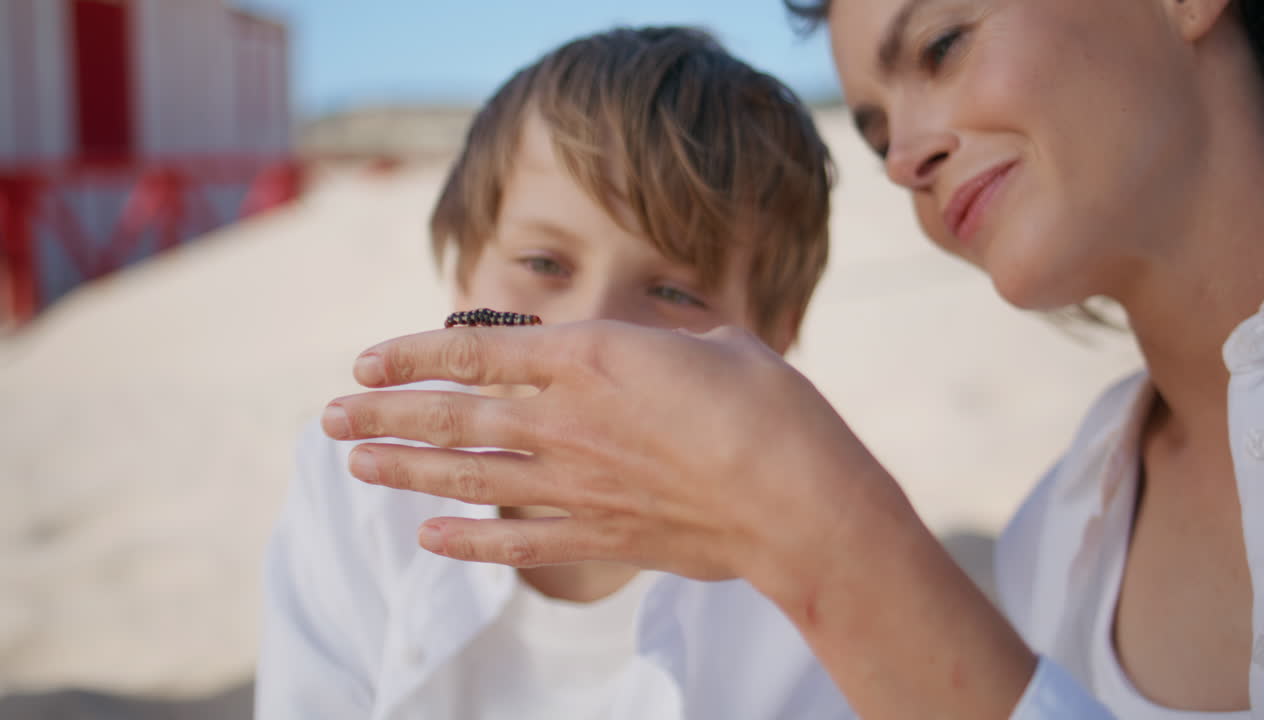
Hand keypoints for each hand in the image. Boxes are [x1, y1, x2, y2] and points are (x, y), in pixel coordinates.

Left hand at [322, 320, 1040, 717]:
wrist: (801, 500)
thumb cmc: (771, 408)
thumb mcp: (716, 342)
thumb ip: (666, 337)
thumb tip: (658, 333)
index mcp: (591, 358)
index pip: (475, 350)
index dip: (412, 354)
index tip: (366, 360)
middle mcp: (566, 420)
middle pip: (451, 416)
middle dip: (382, 415)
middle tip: (328, 418)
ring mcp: (577, 484)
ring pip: (468, 475)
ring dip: (404, 471)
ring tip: (355, 467)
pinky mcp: (600, 536)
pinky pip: (517, 539)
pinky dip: (467, 541)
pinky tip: (428, 540)